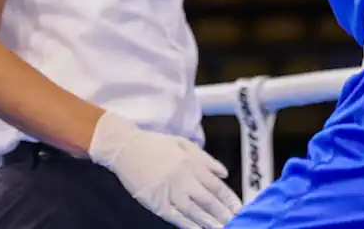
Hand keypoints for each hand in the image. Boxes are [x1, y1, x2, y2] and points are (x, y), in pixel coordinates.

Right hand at [89, 112, 240, 228]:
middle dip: (223, 213)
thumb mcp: (182, 143)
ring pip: (194, 211)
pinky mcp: (155, 201)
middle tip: (235, 221)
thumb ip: (205, 158)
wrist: (124, 147)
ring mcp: (168, 190)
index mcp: (190, 162)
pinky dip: (188, 225)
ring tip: (221, 228)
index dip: (229, 198)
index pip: (215, 185)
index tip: (239, 207)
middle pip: (208, 200)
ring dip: (209, 222)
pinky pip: (175, 217)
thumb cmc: (154, 144)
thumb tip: (224, 173)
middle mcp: (182, 178)